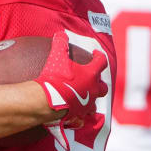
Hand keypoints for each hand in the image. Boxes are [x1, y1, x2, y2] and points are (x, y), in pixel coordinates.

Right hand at [34, 31, 107, 150]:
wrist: (47, 100)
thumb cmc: (55, 77)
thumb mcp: (57, 56)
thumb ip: (60, 43)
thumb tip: (61, 34)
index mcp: (91, 74)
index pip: (102, 62)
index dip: (99, 56)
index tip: (95, 54)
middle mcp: (93, 90)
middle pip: (103, 87)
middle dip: (99, 83)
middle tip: (91, 79)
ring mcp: (87, 105)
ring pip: (94, 103)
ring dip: (91, 99)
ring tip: (84, 96)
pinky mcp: (78, 116)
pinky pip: (82, 117)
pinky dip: (80, 115)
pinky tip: (75, 113)